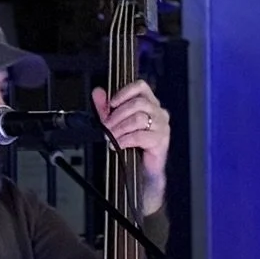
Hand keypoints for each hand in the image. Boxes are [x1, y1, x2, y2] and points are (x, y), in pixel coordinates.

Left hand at [92, 80, 170, 213]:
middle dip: (117, 115)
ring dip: (120, 128)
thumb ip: (106, 108)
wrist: (143, 171)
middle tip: (106, 126)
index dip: (125, 92)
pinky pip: (140, 135)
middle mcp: (158, 112)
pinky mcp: (161, 140)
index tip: (112, 103)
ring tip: (110, 136)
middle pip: (137, 103)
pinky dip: (125, 140)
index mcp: (149, 103)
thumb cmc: (132, 146)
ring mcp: (161, 126)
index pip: (141, 86)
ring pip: (138, 118)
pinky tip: (117, 145)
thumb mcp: (115, 123)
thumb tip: (98, 92)